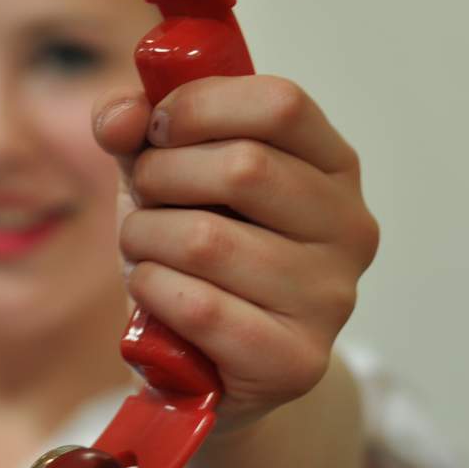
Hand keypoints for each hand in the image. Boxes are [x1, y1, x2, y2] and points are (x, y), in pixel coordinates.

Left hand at [92, 75, 379, 431]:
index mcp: (332, 165)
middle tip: (146, 200)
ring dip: (145, 240)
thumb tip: (118, 119)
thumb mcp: (161, 175)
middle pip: (242, 168)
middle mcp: (349, 228)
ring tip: (145, 251)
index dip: (200, 107)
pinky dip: (153, 293)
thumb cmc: (189, 254)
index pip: (280, 104)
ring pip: (206, 240)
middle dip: (159, 178)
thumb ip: (134, 128)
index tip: (156, 131)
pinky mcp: (296, 360)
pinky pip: (198, 308)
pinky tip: (155, 297)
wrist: (200, 363)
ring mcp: (330, 298)